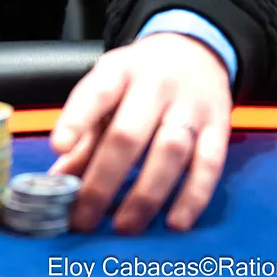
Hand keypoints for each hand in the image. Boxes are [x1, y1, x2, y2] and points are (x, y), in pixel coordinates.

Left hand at [49, 34, 232, 233]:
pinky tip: (174, 222)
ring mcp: (190, 106)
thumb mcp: (108, 90)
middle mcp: (156, 85)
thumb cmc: (140, 79)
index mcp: (120, 71)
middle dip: (104, 180)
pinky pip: (208, 165)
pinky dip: (192, 197)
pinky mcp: (219, 127)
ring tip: (124, 225)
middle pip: (129, 133)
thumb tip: (59, 180)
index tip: (58, 147)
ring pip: (170, 152)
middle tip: (85, 216)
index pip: (96, 93)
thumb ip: (85, 134)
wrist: (196, 50)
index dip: (76, 119)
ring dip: (145, 195)